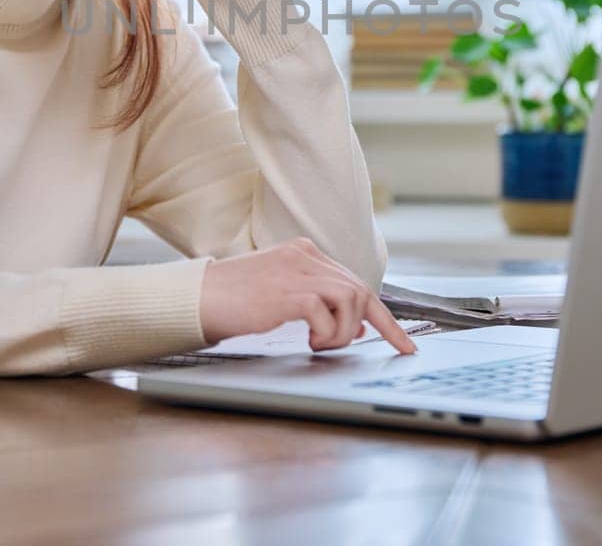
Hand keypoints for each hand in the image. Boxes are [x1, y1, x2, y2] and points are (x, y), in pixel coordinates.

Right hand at [199, 237, 417, 354]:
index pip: (354, 280)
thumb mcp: (281, 295)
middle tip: (388, 348)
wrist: (197, 299)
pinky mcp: (289, 292)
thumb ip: (317, 302)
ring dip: (343, 332)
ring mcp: (298, 272)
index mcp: (304, 253)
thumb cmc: (233, 302)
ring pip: (351, 299)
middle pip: (360, 289)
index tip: (403, 340)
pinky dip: (326, 334)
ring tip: (320, 343)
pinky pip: (328, 314)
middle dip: (381, 324)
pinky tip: (308, 340)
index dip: (383, 314)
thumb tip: (355, 327)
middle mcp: (305, 256)